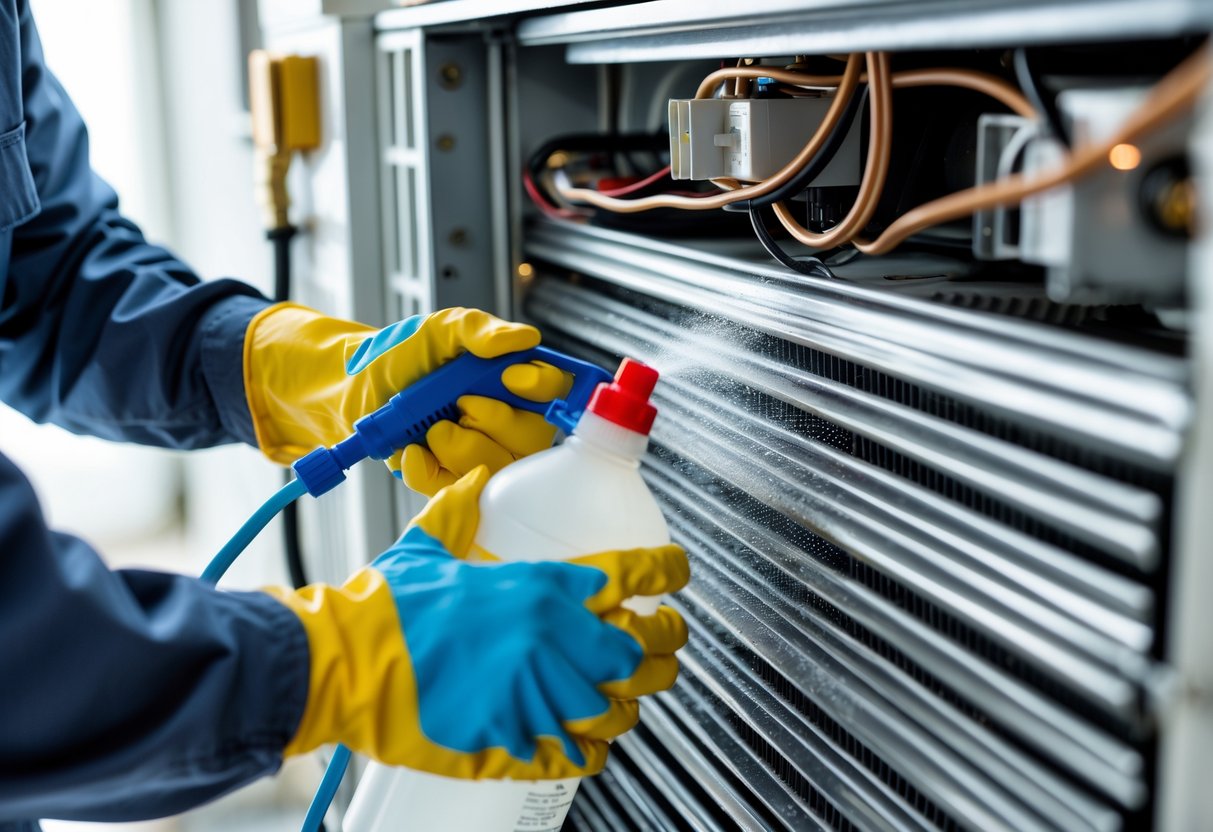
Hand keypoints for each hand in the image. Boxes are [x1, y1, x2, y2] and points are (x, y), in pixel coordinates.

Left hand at [243, 304, 567, 493]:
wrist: (351, 390)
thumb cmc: (399, 357)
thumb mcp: (436, 331)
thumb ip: (477, 329)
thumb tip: (522, 338)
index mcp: (510, 379)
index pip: (554, 388)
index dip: (541, 387)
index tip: (509, 377)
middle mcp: (506, 419)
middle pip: (533, 437)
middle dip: (495, 422)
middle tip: (461, 403)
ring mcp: (481, 452)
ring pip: (497, 468)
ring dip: (460, 447)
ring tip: (431, 428)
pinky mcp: (451, 480)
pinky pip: (456, 488)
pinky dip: (428, 470)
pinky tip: (411, 450)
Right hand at [266, 467, 689, 778]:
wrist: (344, 666)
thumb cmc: (386, 609)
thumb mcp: (428, 547)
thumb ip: (459, 511)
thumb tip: (473, 482)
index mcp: (541, 587)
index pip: (635, 575)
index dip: (668, 573)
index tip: (676, 575)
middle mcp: (555, 641)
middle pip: (646, 648)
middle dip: (664, 645)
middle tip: (661, 644)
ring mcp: (542, 697)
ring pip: (622, 707)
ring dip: (630, 701)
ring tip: (624, 696)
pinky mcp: (518, 744)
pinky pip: (584, 755)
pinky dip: (594, 750)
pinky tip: (589, 742)